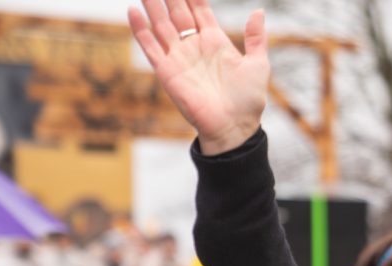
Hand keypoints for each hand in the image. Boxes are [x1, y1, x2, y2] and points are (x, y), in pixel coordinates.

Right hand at [128, 0, 268, 154]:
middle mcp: (195, 46)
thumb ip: (256, 38)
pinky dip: (140, 29)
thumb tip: (258, 11)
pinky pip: (150, 47)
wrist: (234, 127)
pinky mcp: (167, 71)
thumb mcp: (258, 64)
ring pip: (161, 24)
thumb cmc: (248, 100)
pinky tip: (133, 10)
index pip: (199, 9)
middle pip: (177, 12)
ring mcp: (179, 57)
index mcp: (215, 41)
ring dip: (153, 5)